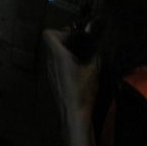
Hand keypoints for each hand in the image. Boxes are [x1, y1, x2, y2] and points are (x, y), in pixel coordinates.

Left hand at [42, 28, 98, 145]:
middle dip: (64, 42)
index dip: (59, 31)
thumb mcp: (93, 71)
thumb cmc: (82, 90)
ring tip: (79, 60)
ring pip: (53, 55)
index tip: (72, 37)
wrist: (74, 113)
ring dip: (64, 54)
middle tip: (79, 47)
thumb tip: (98, 47)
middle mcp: (50, 62)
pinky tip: (76, 73)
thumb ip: (95, 56)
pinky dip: (63, 65)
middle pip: (51, 44)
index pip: (48, 34)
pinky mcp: (52, 81)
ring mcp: (49, 72)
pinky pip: (55, 66)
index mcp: (58, 56)